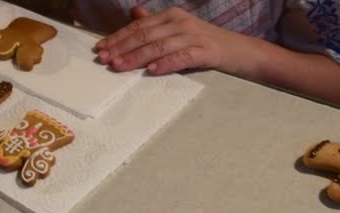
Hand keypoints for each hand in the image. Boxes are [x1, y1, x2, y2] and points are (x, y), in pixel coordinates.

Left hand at [95, 6, 256, 75]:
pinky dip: (166, 64)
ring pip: (159, 46)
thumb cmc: (202, 42)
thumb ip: (155, 24)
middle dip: (121, 47)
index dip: (118, 37)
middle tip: (104, 60)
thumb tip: (134, 14)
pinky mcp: (205, 52)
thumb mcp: (177, 30)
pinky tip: (151, 71)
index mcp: (170, 16)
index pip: (139, 26)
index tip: (100, 49)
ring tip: (119, 66)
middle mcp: (180, 22)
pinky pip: (182, 58)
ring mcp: (193, 36)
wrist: (238, 50)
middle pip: (145, 35)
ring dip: (136, 57)